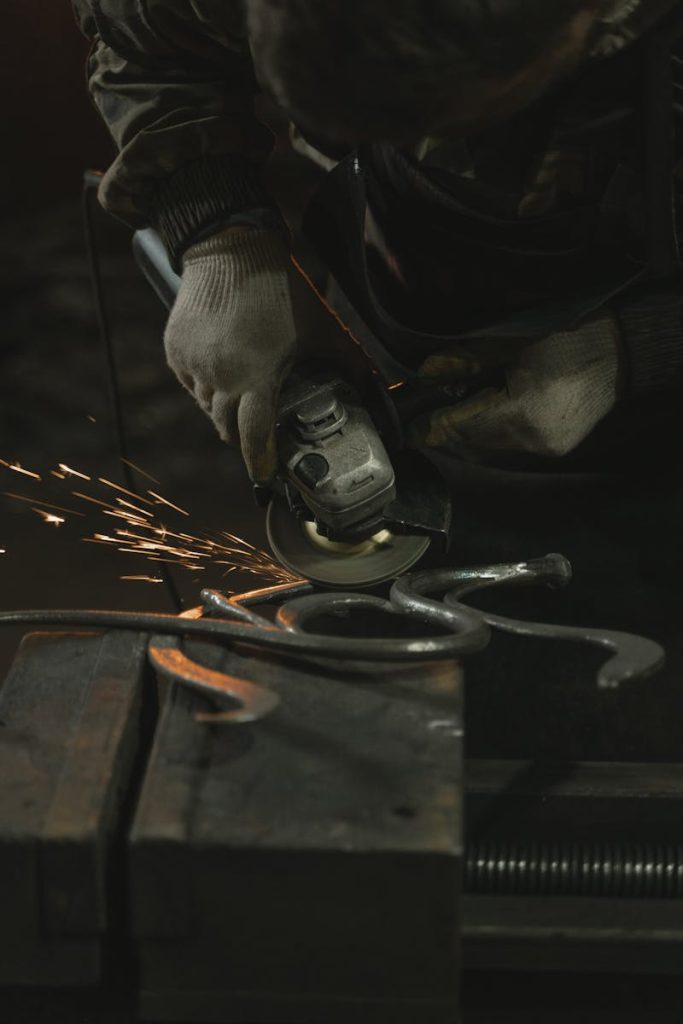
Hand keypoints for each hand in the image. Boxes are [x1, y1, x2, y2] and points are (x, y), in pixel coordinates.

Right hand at [164, 225, 334, 481]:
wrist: (232, 249)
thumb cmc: (282, 290)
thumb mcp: (321, 329)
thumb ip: (349, 363)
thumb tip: (379, 390)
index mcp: (257, 376)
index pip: (253, 437)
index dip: (260, 460)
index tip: (266, 475)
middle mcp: (220, 376)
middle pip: (226, 428)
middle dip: (242, 434)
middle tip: (258, 430)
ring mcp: (193, 364)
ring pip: (206, 406)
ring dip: (223, 408)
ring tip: (242, 392)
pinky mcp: (175, 351)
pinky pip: (190, 384)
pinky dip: (204, 385)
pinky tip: (222, 369)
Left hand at [409, 312, 620, 456]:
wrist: (622, 353)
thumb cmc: (570, 338)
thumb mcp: (510, 341)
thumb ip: (465, 359)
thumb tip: (426, 373)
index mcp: (520, 412)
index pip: (457, 428)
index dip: (428, 427)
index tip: (407, 427)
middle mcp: (530, 440)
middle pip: (470, 442)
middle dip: (448, 425)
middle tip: (429, 408)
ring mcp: (543, 449)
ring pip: (488, 447)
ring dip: (470, 429)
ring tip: (462, 403)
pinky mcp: (552, 449)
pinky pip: (508, 445)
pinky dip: (493, 430)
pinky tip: (494, 407)